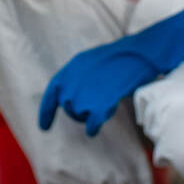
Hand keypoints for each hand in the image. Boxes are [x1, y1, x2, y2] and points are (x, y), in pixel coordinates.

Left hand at [39, 2, 183, 135]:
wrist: (139, 54)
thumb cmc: (119, 57)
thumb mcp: (89, 62)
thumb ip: (76, 78)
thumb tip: (69, 96)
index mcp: (69, 70)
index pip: (50, 95)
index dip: (46, 112)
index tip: (44, 127)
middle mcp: (71, 83)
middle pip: (67, 107)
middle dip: (78, 111)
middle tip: (95, 106)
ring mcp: (84, 94)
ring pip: (78, 116)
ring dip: (88, 116)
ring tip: (104, 106)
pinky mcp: (99, 104)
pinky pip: (90, 124)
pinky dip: (92, 128)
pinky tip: (95, 129)